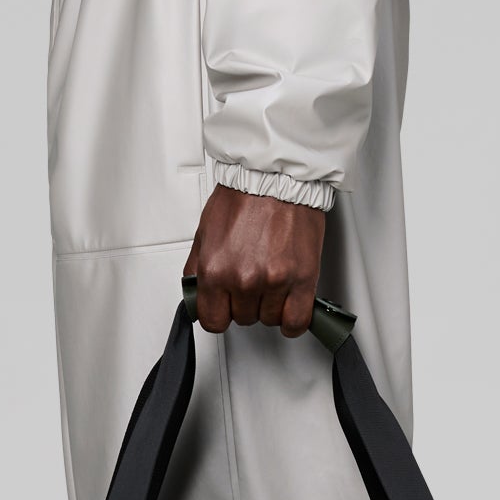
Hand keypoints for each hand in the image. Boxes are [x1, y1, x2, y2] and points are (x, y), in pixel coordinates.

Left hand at [186, 185, 325, 337]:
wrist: (276, 176)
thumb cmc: (243, 197)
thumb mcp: (204, 234)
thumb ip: (197, 271)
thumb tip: (197, 296)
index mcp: (215, 270)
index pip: (212, 320)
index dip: (220, 312)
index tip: (226, 305)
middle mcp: (243, 279)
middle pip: (242, 319)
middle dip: (245, 302)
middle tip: (251, 278)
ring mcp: (274, 281)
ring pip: (269, 320)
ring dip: (270, 305)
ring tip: (271, 280)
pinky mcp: (302, 279)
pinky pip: (297, 322)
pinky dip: (293, 320)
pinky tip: (289, 305)